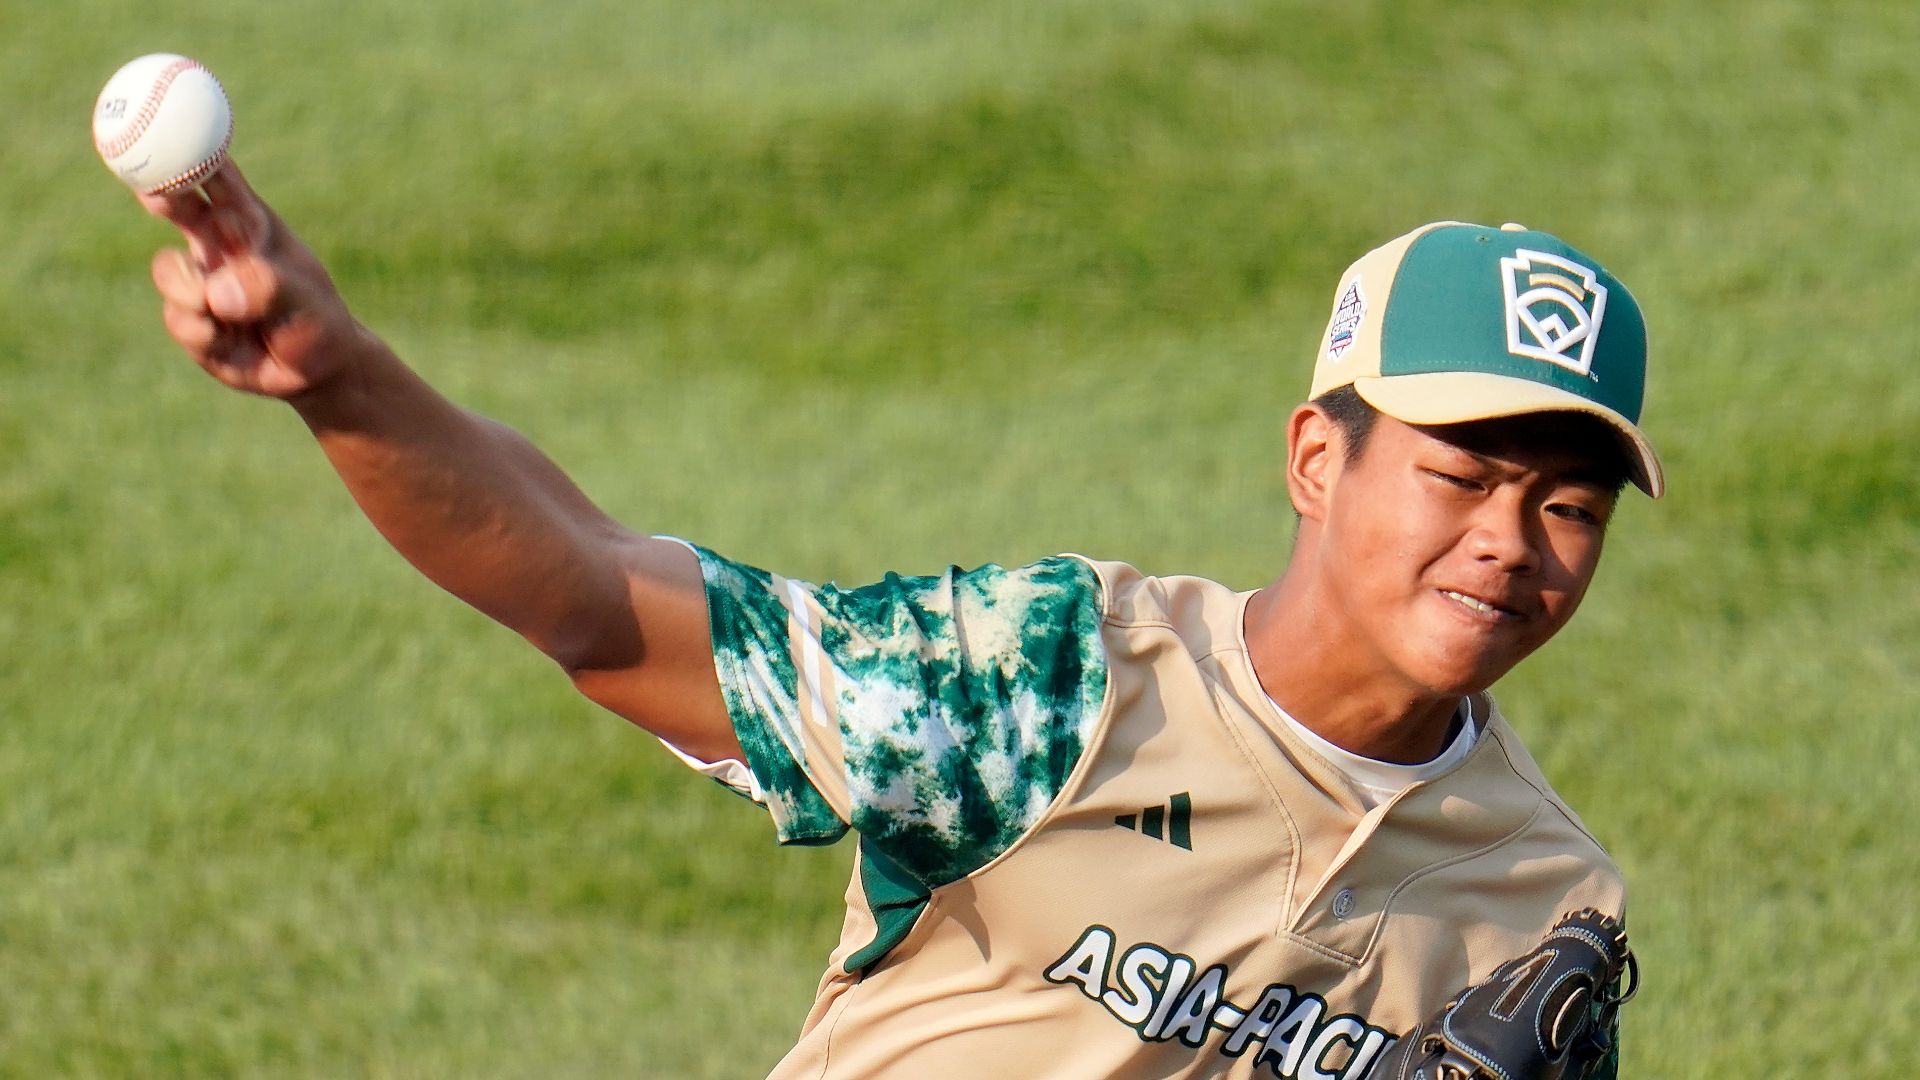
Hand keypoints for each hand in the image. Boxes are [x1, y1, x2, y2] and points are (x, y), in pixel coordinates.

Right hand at [143, 161, 371, 399]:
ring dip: (188, 291)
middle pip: (178, 206)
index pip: (220, 180)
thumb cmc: (317, 322)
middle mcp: (220, 246)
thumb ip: (266, 289)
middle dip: (159, 193)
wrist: (316, 373)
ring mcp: (201, 281)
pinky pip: (180, 319)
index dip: (196, 154)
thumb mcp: (305, 303)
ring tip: (217, 311)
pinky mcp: (192, 320)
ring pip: (170, 272)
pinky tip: (229, 344)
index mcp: (251, 226)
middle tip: (154, 193)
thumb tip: (215, 292)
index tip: (177, 133)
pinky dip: (203, 334)